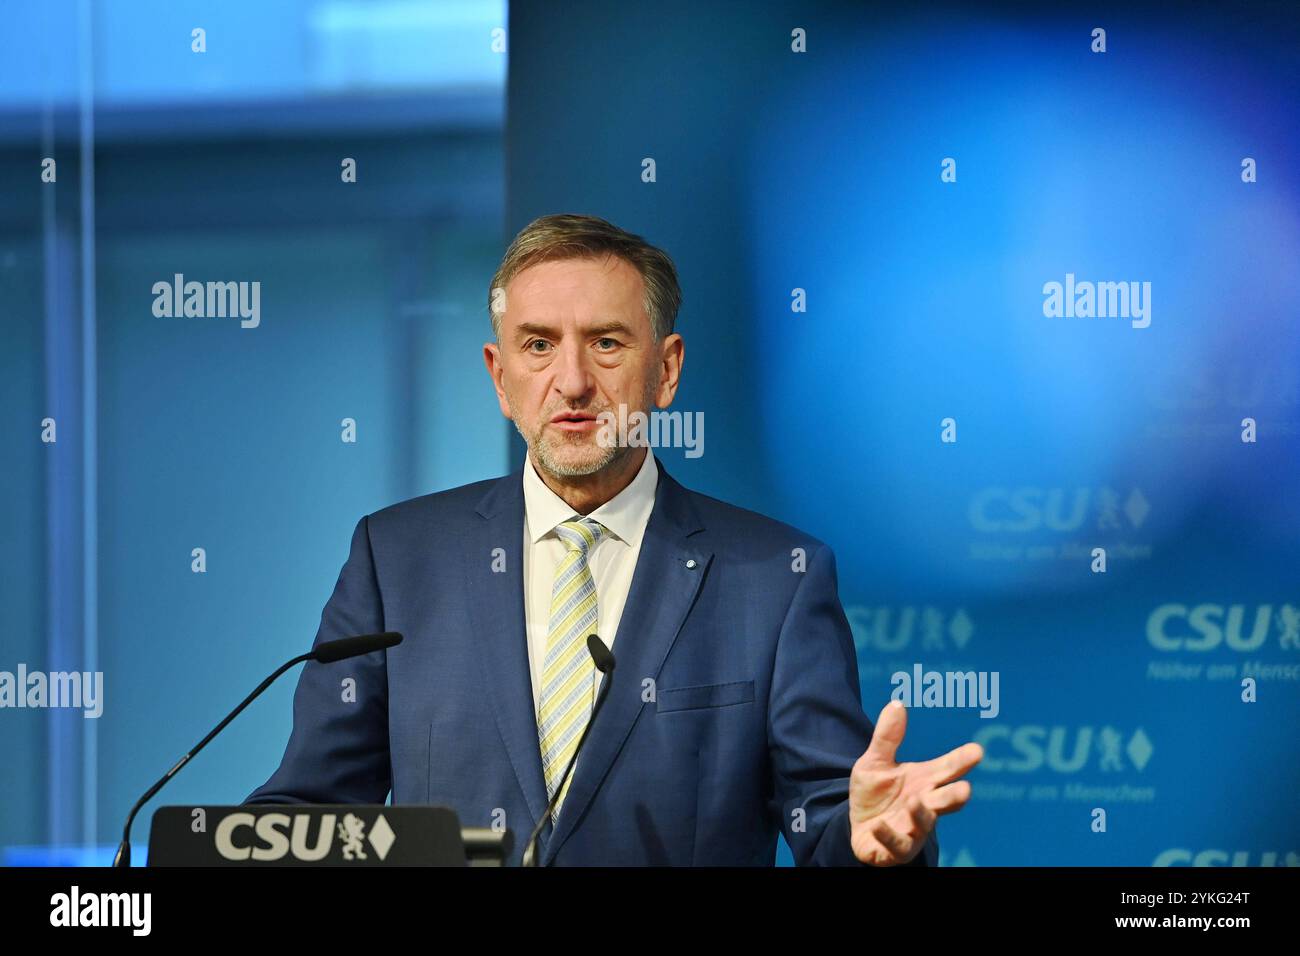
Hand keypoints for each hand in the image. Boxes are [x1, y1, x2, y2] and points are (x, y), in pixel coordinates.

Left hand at [848, 700, 982, 864]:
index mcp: (924, 782)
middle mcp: (925, 805)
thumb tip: (897, 703)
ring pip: (924, 824)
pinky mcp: (895, 848)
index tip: (977, 750)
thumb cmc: (875, 794)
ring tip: (914, 802)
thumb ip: (887, 737)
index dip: (962, 761)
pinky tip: (879, 825)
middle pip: (946, 800)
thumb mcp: (875, 762)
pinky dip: (888, 835)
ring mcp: (913, 829)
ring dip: (921, 814)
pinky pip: (895, 844)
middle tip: (965, 790)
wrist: (858, 827)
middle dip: (955, 796)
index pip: (947, 769)